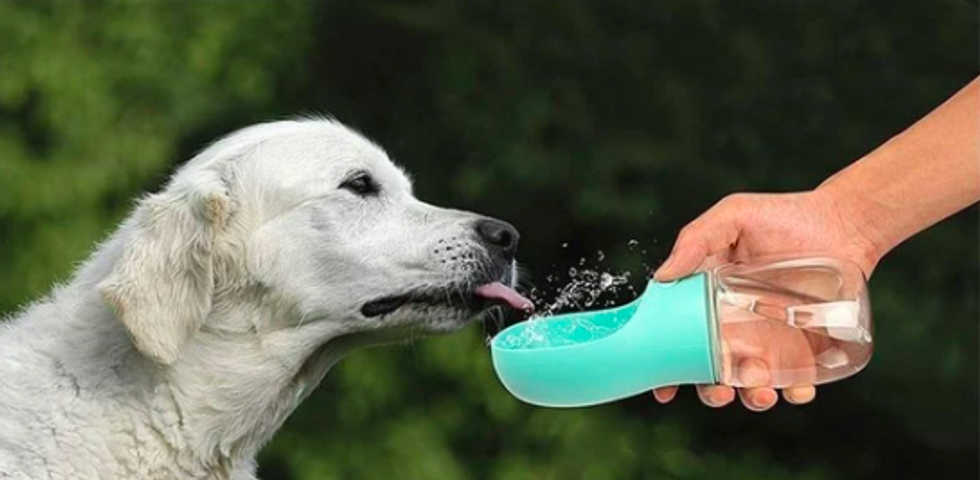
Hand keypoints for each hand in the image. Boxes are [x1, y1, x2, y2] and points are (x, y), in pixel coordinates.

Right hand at [652, 189, 880, 410]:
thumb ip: (695, 241)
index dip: (668, 369)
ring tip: (760, 388)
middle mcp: (736, 328)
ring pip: (751, 385)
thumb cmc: (784, 217)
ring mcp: (771, 343)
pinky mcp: (806, 351)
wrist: (843, 224)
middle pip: (713, 373)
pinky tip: (797, 388)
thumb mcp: (733, 216)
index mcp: (709, 302)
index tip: (665, 391)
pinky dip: (794, 393)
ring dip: (751, 396)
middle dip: (711, 391)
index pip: (681, 340)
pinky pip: (796, 383)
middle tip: (720, 391)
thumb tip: (662, 277)